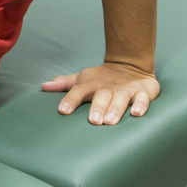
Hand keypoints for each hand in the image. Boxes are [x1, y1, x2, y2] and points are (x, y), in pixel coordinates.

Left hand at [41, 62, 159, 124]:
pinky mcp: (142, 92)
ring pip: (121, 99)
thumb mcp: (83, 79)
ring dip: (115, 109)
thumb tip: (43, 86)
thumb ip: (65, 84)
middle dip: (97, 108)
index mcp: (91, 84)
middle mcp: (107, 87)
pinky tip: (136, 114)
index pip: (78, 91)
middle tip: (94, 121)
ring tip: (110, 121)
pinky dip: (140, 105)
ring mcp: (125, 89)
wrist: (130, 65)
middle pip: (101, 97)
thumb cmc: (101, 79)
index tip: (63, 111)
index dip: (70, 100)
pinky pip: (142, 99)